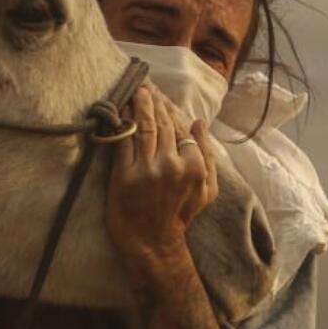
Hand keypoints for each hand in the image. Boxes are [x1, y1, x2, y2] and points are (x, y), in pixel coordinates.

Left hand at [105, 82, 218, 282]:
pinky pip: (123, 141)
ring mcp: (146, 170)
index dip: (170, 109)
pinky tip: (119, 110)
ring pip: (144, 127)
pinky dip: (121, 122)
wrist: (152, 243)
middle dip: (153, 100)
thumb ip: (207, 155)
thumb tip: (200, 122)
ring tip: (136, 90)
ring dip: (139, 105)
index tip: (161, 96)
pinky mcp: (123, 175)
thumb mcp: (206, 190)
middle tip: (146, 85)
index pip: (181, 128)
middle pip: (162, 123)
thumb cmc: (180, 216)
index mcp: (193, 167)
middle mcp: (171, 165)